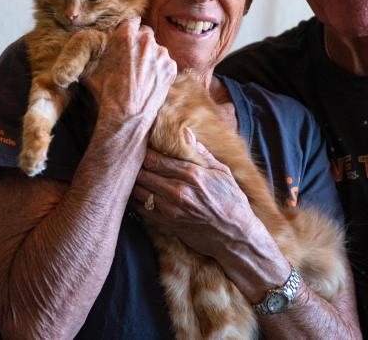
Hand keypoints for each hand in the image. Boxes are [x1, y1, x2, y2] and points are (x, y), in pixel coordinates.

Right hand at [83, 18, 175, 131]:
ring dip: (150, 56)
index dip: (127, 30)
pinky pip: (165, 62)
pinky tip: (149, 80)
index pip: (131, 21)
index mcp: (126, 35)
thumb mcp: (91, 67)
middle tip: (131, 57)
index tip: (125, 38)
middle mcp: (146, 41)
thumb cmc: (105, 92)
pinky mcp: (170, 67)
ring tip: (140, 73)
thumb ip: (94, 50)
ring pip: (156, 48)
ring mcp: (161, 54)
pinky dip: (159, 68)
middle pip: (145, 33)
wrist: (126, 115)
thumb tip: (89, 43)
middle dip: (139, 41)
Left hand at [131, 130, 263, 261]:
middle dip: (135, 165)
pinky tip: (138, 193)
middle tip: (132, 160)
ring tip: (131, 175)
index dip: (144, 151)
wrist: (235, 235)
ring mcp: (170, 209)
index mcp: (192, 174)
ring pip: (138, 191)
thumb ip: (201, 153)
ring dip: (133, 182)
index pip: (156, 158)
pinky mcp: (166, 224)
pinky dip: (136, 200)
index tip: (141, 146)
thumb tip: (186, 133)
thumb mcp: (222, 172)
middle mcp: (178, 191)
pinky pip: (141, 209)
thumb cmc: (231, 201)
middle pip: (143, 173)